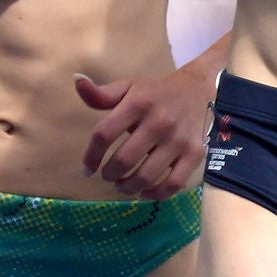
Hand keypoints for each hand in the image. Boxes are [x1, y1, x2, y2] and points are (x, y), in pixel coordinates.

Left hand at [75, 66, 208, 196]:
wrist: (199, 88)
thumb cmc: (156, 93)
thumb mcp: (129, 88)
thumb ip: (102, 94)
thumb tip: (77, 81)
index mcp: (138, 103)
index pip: (104, 134)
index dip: (91, 156)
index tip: (86, 170)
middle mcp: (158, 121)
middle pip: (124, 159)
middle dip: (109, 174)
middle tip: (107, 176)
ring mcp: (178, 139)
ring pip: (146, 175)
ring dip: (128, 187)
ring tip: (122, 185)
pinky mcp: (195, 153)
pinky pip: (174, 183)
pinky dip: (156, 194)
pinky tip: (145, 192)